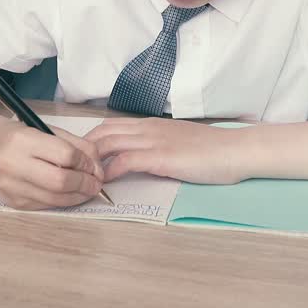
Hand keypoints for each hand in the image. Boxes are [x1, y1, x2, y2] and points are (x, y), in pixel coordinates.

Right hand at [0, 122, 105, 210]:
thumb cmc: (20, 136)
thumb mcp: (47, 130)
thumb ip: (75, 145)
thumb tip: (97, 168)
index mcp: (22, 140)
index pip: (65, 155)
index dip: (86, 162)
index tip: (94, 165)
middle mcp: (12, 165)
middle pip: (60, 181)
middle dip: (85, 184)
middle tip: (97, 183)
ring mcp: (11, 187)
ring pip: (55, 198)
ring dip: (78, 196)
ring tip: (88, 189)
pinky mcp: (13, 202)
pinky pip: (46, 205)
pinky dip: (63, 200)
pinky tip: (70, 193)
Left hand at [85, 118, 246, 184]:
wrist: (235, 150)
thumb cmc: (212, 150)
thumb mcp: (177, 141)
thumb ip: (157, 145)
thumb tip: (139, 158)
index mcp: (150, 124)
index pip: (109, 126)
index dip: (90, 140)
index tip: (80, 156)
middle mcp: (147, 128)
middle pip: (102, 132)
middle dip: (83, 149)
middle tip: (73, 168)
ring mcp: (152, 141)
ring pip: (108, 143)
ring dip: (91, 160)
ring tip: (82, 177)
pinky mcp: (159, 157)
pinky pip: (124, 161)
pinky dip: (109, 172)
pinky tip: (103, 183)